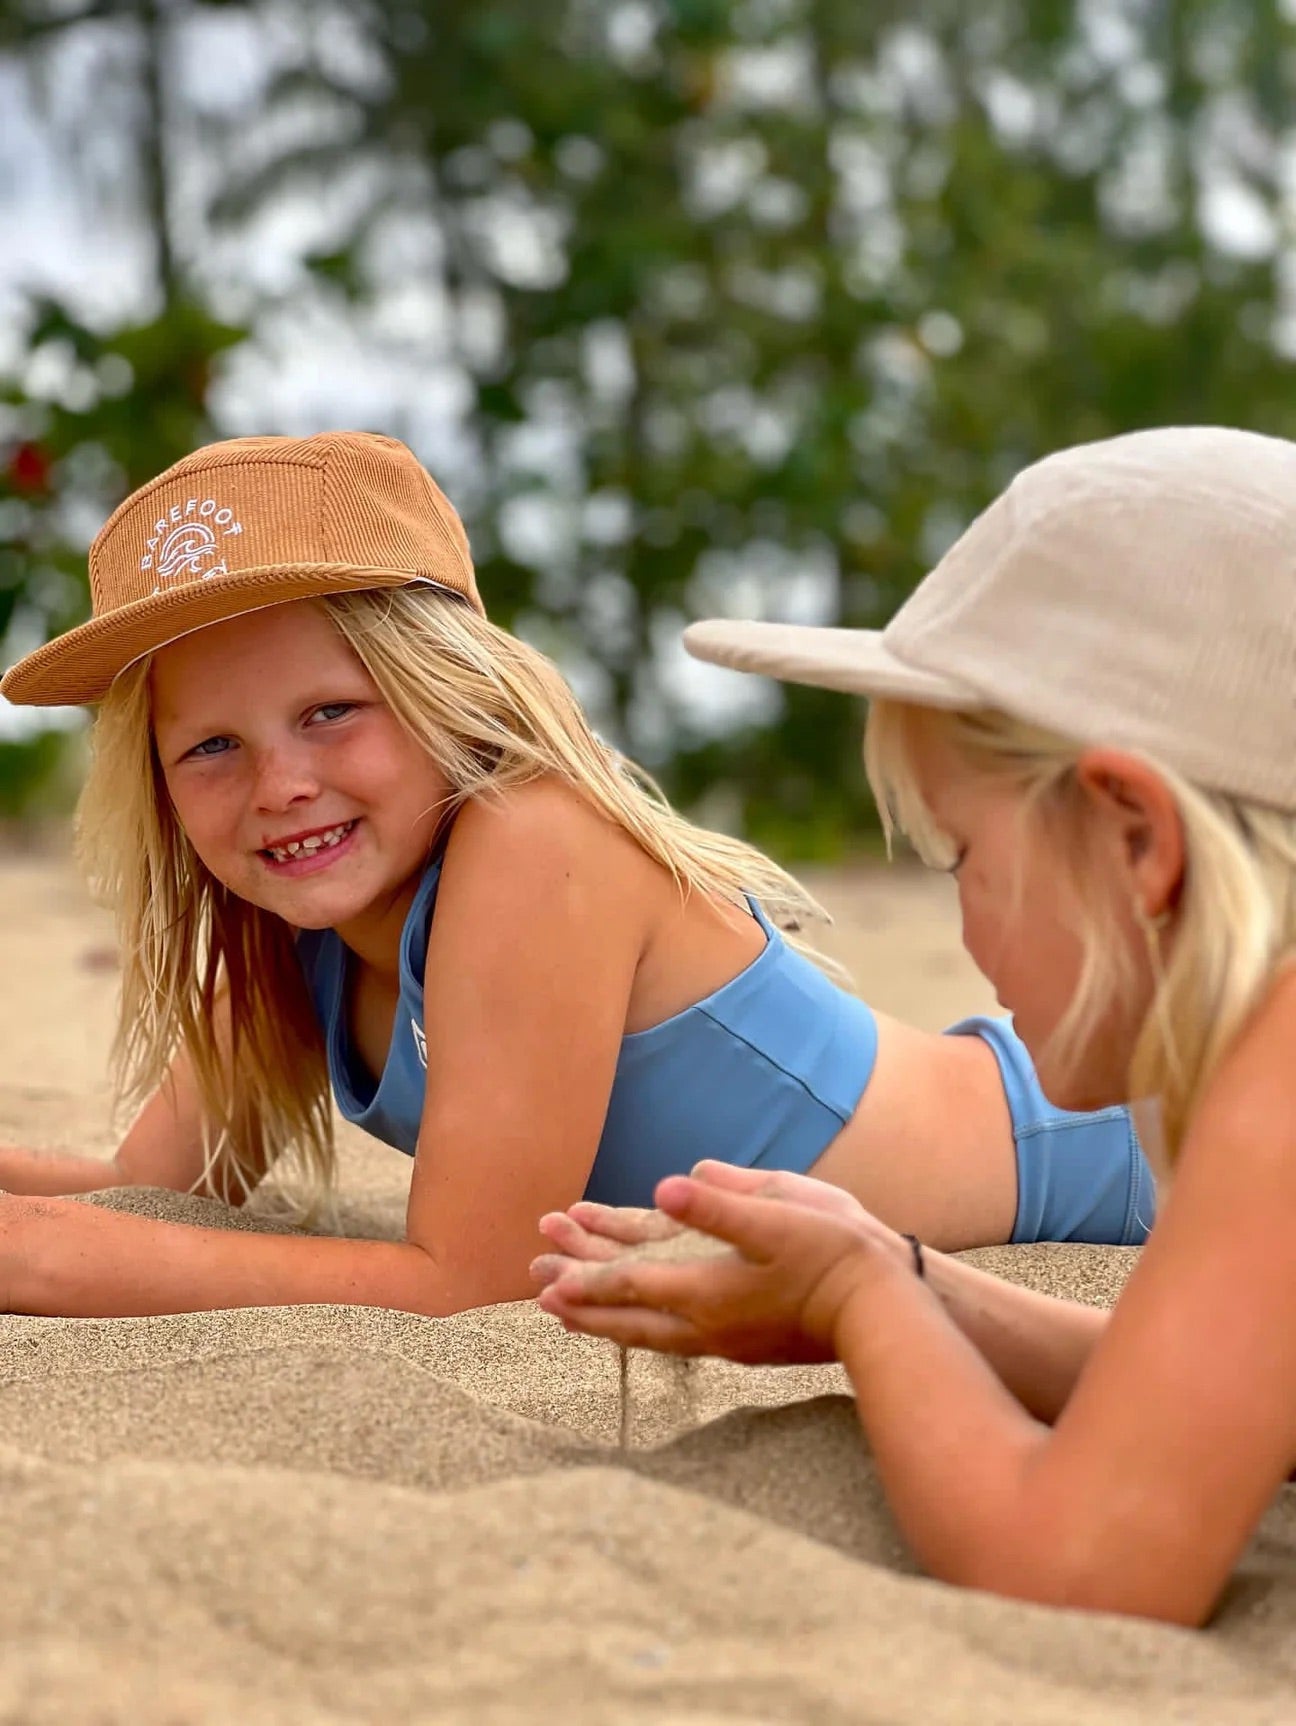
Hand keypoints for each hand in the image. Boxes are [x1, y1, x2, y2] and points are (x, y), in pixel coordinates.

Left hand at [534, 1163, 908, 1364]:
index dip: (586, 1275)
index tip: (546, 1275)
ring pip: (649, 1334)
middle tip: (538, 1292)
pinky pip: (674, 1337)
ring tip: (570, 1314)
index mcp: (708, 1291)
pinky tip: (643, 1324)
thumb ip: (720, 1203)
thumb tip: (667, 1185)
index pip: (631, 1283)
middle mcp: (707, 1325)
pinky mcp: (746, 1344)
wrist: (888, 1314)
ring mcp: (726, 1341)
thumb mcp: (779, 1216)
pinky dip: (642, 1325)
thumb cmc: (837, 1257)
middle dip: (581, 1300)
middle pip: (628, 1317)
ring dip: (606, 1318)